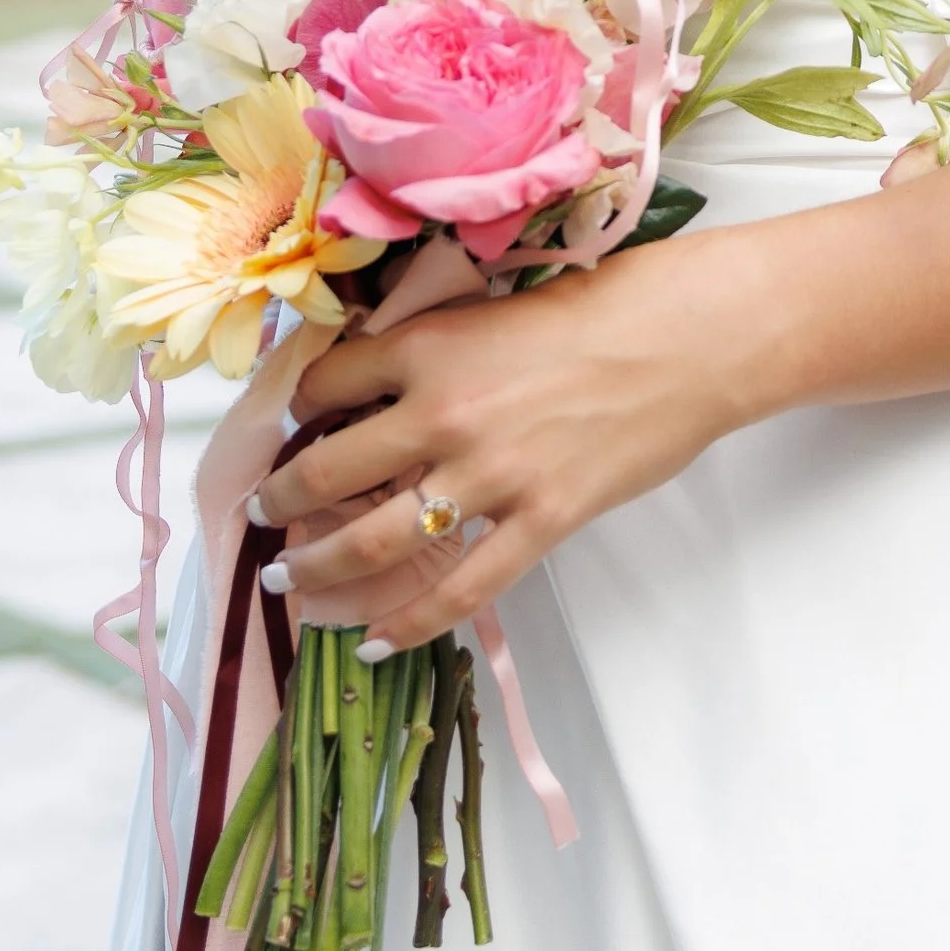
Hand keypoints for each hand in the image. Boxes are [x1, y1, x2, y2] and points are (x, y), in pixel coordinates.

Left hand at [251, 240, 743, 650]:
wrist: (688, 340)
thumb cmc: (605, 306)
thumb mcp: (495, 306)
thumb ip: (436, 347)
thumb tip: (386, 380)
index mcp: (428, 347)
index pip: (326, 383)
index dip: (297, 410)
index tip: (290, 429)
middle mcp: (441, 413)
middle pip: (329, 470)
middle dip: (282, 501)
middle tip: (261, 518)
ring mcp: (489, 475)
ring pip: (374, 539)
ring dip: (319, 568)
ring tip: (290, 584)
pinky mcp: (539, 522)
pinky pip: (458, 590)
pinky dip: (406, 625)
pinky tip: (371, 643)